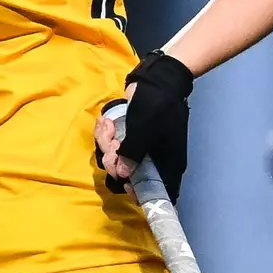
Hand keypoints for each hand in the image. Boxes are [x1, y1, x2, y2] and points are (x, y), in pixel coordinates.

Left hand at [93, 52, 193, 202]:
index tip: (125, 181)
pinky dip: (105, 135)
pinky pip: (112, 146)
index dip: (140, 194)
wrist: (157, 79)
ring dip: (106, 144)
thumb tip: (122, 174)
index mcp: (166, 164)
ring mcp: (139, 150)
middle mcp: (152, 162)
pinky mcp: (128, 139)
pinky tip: (106, 122)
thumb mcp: (145, 128)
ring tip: (108, 125)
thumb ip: (133, 152)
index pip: (158, 194)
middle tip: (112, 145)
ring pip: (116, 161)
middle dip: (114, 162)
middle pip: (129, 178)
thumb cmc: (157, 104)